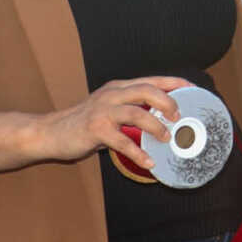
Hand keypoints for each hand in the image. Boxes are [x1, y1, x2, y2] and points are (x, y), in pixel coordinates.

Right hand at [35, 77, 193, 171]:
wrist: (50, 132)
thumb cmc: (85, 123)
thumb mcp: (110, 109)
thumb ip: (132, 110)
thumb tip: (163, 120)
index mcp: (118, 88)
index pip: (150, 80)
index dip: (172, 82)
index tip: (191, 87)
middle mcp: (111, 95)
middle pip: (146, 90)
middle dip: (167, 102)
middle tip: (179, 116)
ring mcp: (102, 111)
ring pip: (136, 113)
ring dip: (156, 126)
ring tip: (167, 138)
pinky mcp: (94, 130)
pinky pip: (121, 141)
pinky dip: (138, 152)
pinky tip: (149, 161)